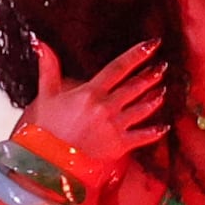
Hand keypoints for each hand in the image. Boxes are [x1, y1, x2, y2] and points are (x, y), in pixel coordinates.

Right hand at [24, 38, 168, 175]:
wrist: (49, 161)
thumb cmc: (45, 129)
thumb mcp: (46, 95)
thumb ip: (48, 67)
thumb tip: (40, 42)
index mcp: (90, 93)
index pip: (118, 68)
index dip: (137, 55)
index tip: (152, 44)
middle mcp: (106, 107)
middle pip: (135, 87)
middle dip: (151, 75)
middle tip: (162, 66)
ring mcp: (115, 126)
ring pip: (143, 108)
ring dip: (155, 98)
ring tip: (163, 91)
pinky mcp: (120, 145)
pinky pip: (144, 136)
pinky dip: (156, 131)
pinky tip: (164, 126)